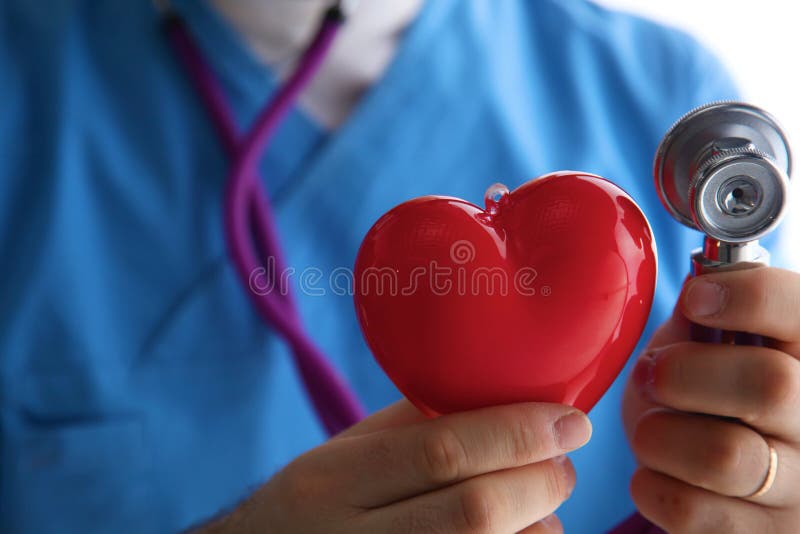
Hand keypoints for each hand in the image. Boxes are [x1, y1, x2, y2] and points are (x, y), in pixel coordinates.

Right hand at [197, 399, 590, 532]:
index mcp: (331, 485)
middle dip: (541, 479)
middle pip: (478, 513)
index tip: (568, 420)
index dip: (516, 432)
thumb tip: (501, 397)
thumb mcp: (342, 455)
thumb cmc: (314, 507)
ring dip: (541, 525)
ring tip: (538, 501)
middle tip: (562, 459)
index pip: (441, 452)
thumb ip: (411, 427)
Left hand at [623, 267, 799, 532]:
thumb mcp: (713, 344)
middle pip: (769, 385)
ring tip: (652, 428)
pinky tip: (657, 471)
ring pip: (725, 456)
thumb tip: (699, 287)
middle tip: (653, 373)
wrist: (715, 481)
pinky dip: (651, 484)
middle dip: (683, 372)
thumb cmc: (707, 394)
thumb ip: (709, 317)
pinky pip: (691, 509)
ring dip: (659, 433)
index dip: (748, 296)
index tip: (696, 300)